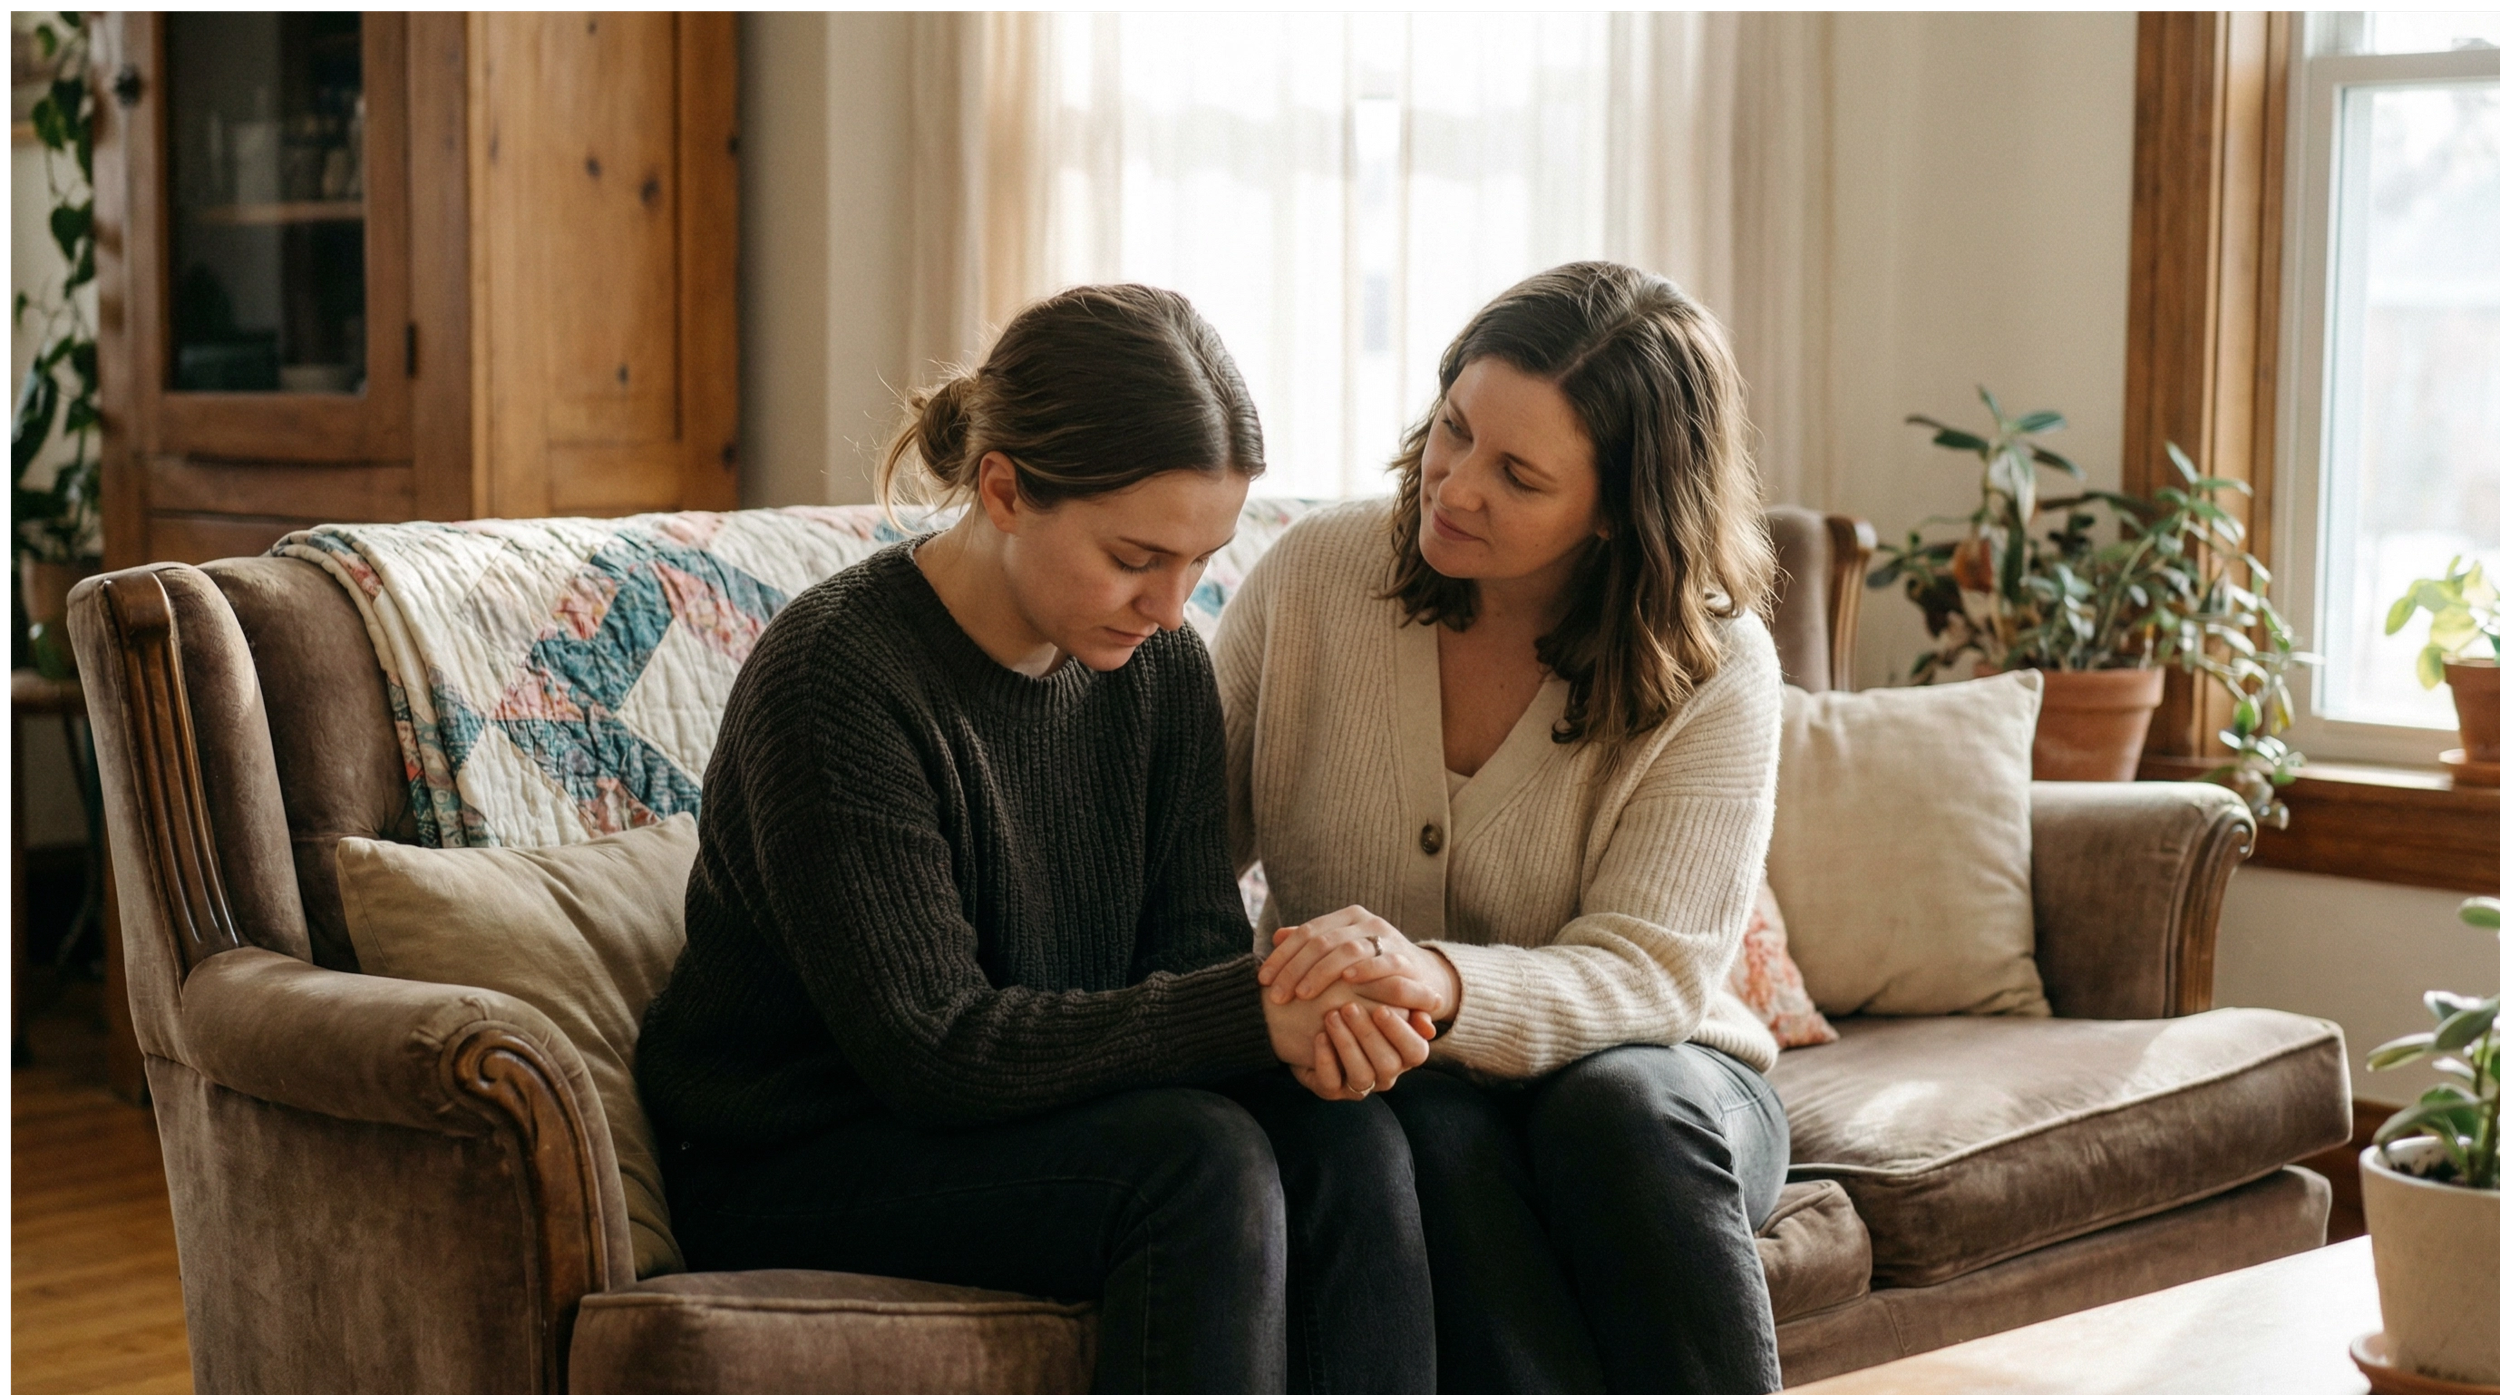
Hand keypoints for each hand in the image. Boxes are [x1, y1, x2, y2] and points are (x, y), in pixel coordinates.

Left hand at [1262, 905, 1461, 1022]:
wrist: (1423, 980)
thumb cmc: (1373, 970)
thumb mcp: (1342, 955)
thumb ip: (1314, 945)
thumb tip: (1277, 936)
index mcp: (1346, 918)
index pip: (1307, 932)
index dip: (1282, 956)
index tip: (1262, 980)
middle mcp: (1366, 922)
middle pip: (1322, 941)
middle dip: (1295, 969)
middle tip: (1277, 995)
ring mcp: (1387, 938)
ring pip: (1348, 950)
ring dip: (1322, 972)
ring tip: (1302, 994)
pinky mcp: (1406, 958)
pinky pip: (1383, 962)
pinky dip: (1365, 970)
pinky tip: (1346, 982)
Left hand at [1288, 999, 1436, 1101]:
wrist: (1316, 1025)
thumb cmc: (1361, 1011)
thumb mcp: (1385, 1001)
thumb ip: (1408, 1001)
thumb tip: (1435, 1000)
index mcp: (1405, 1055)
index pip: (1416, 1052)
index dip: (1400, 1033)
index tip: (1381, 1009)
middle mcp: (1386, 1075)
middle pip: (1388, 1064)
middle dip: (1368, 1034)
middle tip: (1349, 1007)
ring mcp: (1358, 1086)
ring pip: (1361, 1076)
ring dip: (1346, 1044)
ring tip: (1331, 1017)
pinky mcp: (1331, 1090)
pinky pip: (1330, 1084)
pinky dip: (1325, 1060)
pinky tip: (1319, 1036)